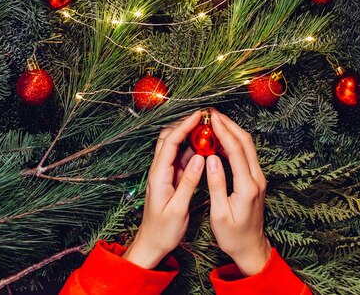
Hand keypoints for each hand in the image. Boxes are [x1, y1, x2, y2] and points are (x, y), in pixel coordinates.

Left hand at [123, 110, 203, 268]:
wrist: (152, 244)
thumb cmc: (163, 231)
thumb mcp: (178, 209)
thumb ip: (189, 182)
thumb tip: (200, 158)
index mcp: (159, 175)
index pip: (170, 142)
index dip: (184, 126)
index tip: (199, 115)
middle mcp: (159, 170)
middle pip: (169, 137)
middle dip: (185, 124)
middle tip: (204, 117)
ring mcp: (165, 173)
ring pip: (175, 146)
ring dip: (189, 135)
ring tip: (207, 127)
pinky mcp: (171, 178)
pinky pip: (181, 157)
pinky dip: (192, 149)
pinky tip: (205, 147)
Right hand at [206, 110, 271, 276]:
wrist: (251, 248)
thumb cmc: (232, 236)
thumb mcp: (219, 214)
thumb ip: (216, 184)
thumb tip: (210, 158)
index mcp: (248, 186)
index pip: (236, 151)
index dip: (224, 131)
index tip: (211, 118)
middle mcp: (257, 179)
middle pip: (246, 142)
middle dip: (229, 124)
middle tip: (212, 113)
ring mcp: (259, 178)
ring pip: (248, 146)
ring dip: (233, 130)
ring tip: (215, 120)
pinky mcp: (256, 180)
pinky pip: (246, 154)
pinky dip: (235, 141)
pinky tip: (221, 138)